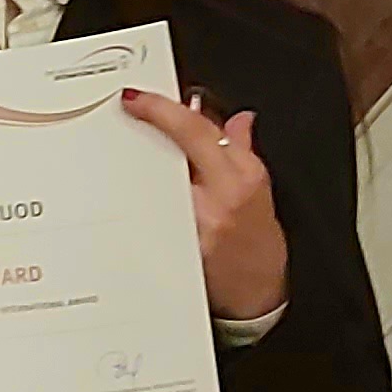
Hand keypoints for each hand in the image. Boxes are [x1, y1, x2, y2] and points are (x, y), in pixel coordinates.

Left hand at [123, 89, 288, 321]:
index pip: (196, 132)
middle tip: (131, 120)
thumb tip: (236, 120)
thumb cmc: (259, 244)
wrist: (256, 293)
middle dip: (150, 134)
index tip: (137, 99)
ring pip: (151, 180)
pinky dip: (140, 197)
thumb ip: (242, 150)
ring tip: (137, 161)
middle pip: (166, 154)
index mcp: (241, 178)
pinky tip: (135, 195)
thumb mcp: (260, 191)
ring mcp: (191, 223)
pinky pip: (147, 212)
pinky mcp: (173, 245)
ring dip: (141, 165)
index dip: (163, 109)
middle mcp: (217, 199)